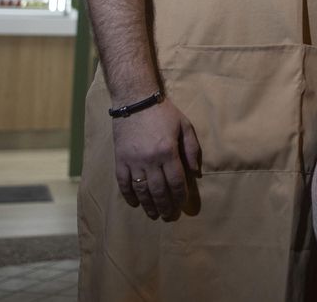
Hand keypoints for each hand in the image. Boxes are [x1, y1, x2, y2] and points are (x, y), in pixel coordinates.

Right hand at [114, 98, 200, 220]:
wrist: (135, 100)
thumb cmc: (163, 113)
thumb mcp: (185, 126)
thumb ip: (192, 149)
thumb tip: (196, 173)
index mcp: (168, 152)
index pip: (176, 182)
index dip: (180, 197)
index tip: (182, 206)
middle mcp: (151, 160)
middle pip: (159, 190)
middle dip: (165, 206)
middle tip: (168, 217)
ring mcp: (133, 161)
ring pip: (141, 190)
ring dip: (148, 205)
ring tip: (154, 215)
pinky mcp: (120, 159)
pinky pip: (123, 183)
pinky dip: (129, 195)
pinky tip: (135, 204)